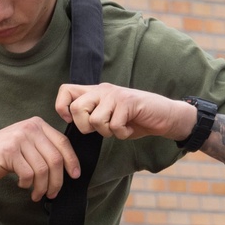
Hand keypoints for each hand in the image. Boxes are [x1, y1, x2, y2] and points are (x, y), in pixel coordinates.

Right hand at [0, 116, 80, 201]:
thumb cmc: (2, 155)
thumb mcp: (26, 145)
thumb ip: (43, 149)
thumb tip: (67, 168)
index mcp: (37, 124)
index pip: (63, 143)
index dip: (72, 161)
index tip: (75, 176)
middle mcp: (30, 128)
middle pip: (55, 159)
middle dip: (57, 181)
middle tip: (52, 193)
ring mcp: (19, 138)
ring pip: (43, 169)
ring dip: (42, 187)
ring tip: (37, 194)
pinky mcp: (9, 152)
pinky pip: (28, 174)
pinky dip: (27, 184)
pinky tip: (22, 185)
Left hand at [55, 83, 195, 141]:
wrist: (163, 116)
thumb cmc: (133, 119)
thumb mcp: (107, 116)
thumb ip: (90, 115)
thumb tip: (70, 123)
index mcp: (94, 92)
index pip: (65, 90)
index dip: (62, 108)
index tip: (72, 120)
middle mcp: (102, 90)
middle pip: (77, 108)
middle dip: (86, 127)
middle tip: (101, 128)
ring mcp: (115, 95)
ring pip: (95, 120)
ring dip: (108, 131)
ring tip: (119, 127)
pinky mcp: (128, 103)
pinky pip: (114, 126)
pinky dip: (122, 134)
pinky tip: (129, 127)